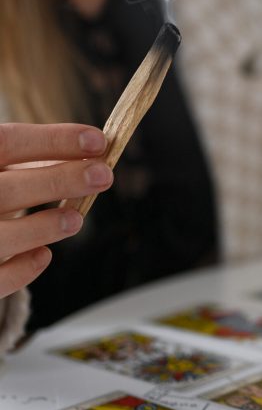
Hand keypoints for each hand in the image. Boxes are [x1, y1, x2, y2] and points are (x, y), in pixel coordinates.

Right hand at [0, 123, 112, 297]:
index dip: (52, 140)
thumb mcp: (8, 168)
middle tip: (103, 176)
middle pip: (5, 189)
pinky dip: (20, 269)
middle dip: (57, 181)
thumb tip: (97, 155)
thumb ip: (44, 159)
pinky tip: (43, 255)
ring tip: (77, 220)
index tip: (98, 141)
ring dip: (41, 227)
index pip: (8, 142)